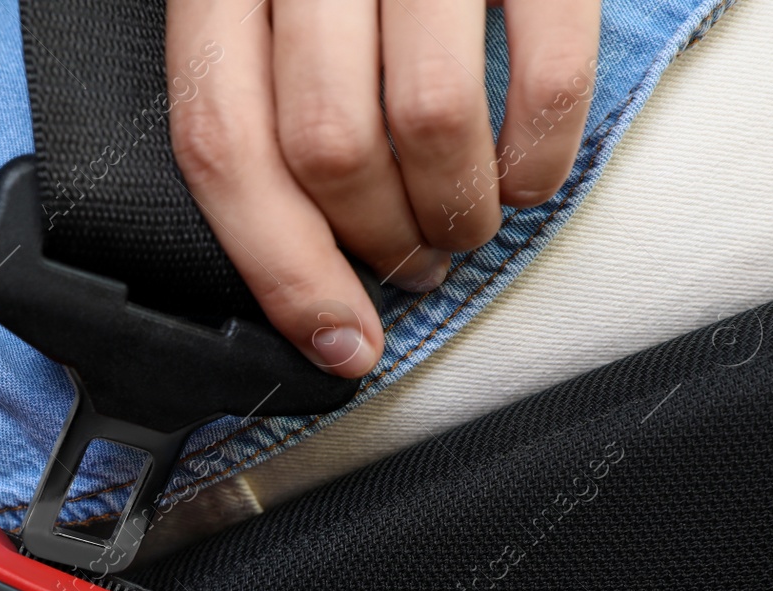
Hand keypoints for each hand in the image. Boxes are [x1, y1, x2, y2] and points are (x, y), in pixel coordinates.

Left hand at [167, 0, 600, 375]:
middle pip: (326, 149)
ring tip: (465, 226)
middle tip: (408, 266)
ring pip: (428, 122)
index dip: (278, 269)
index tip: (334, 341)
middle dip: (375, 243)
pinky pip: (549, 68)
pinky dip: (546, 153)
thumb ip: (254, 92)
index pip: (223, 144)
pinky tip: (534, 175)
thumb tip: (293, 261)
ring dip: (456, 212)